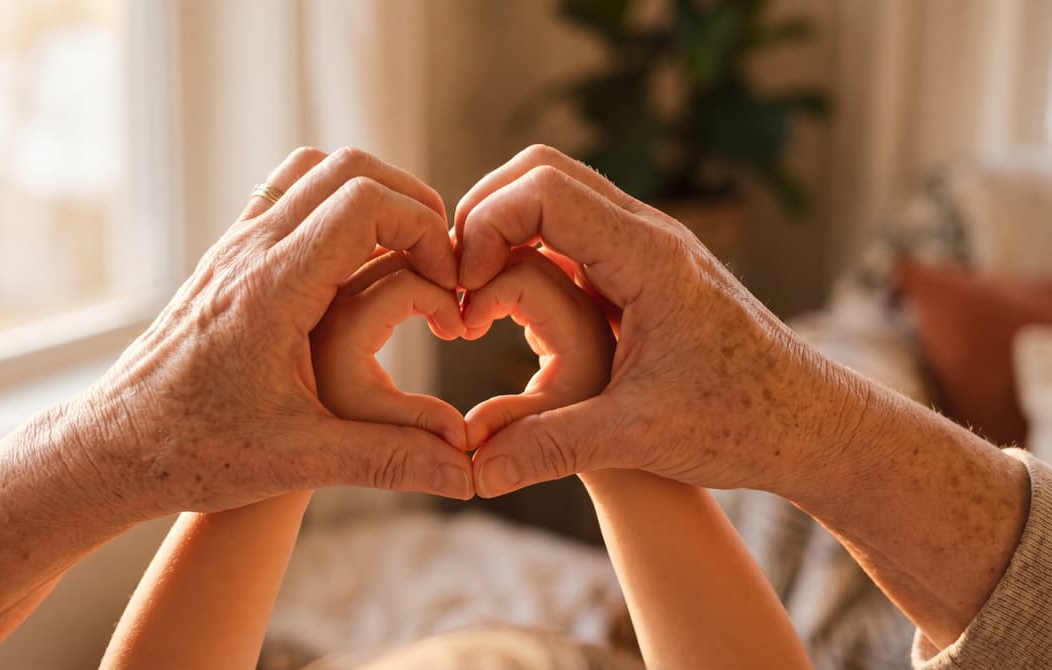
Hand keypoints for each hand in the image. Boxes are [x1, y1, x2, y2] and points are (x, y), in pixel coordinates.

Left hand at [63, 147, 472, 515]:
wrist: (113, 447)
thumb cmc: (194, 452)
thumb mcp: (301, 462)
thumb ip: (390, 458)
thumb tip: (468, 471)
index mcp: (273, 288)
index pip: (366, 202)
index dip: (426, 230)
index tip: (448, 284)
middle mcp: (251, 250)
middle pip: (349, 167)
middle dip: (413, 205)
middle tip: (440, 265)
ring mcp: (235, 246)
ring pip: (316, 170)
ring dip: (373, 197)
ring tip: (404, 258)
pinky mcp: (228, 257)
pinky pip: (289, 194)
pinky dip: (337, 208)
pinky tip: (354, 269)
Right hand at [456, 145, 866, 499]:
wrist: (813, 425)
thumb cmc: (743, 424)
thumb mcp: (638, 438)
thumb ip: (550, 447)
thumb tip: (474, 472)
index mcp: (647, 256)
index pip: (541, 190)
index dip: (483, 228)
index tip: (462, 293)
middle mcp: (649, 234)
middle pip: (540, 171)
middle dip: (482, 216)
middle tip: (456, 283)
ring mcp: (649, 246)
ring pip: (556, 194)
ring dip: (505, 229)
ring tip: (476, 294)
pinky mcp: (647, 269)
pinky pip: (574, 231)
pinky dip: (530, 249)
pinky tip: (514, 307)